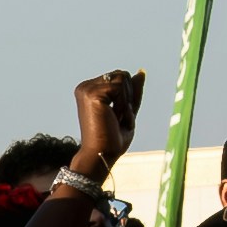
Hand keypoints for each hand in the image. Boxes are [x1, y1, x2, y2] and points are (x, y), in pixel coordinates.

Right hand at [70, 68, 145, 183]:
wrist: (101, 155)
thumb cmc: (112, 139)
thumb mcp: (127, 110)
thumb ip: (132, 91)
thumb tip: (141, 71)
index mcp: (89, 89)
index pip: (120, 77)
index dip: (127, 97)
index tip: (116, 117)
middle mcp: (85, 87)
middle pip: (122, 75)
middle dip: (128, 97)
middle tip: (116, 119)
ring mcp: (87, 89)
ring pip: (123, 79)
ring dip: (126, 102)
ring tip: (114, 119)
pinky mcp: (92, 94)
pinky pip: (120, 88)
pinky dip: (123, 104)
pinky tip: (113, 118)